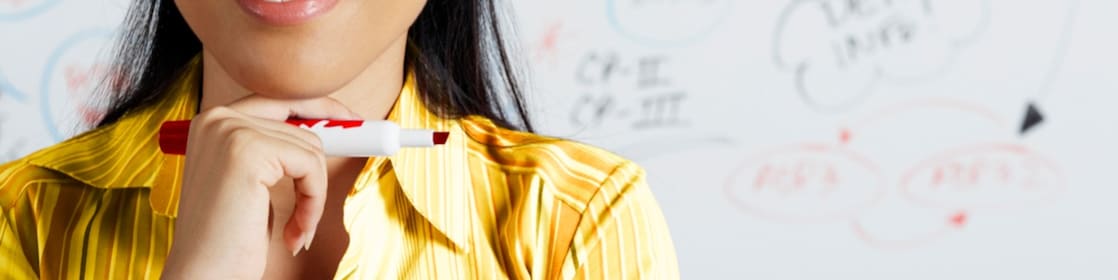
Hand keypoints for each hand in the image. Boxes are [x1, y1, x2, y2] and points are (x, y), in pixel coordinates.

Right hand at [162, 96, 358, 278]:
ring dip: (314, 195)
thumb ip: (277, 150)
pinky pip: (311, 165)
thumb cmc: (230, 239)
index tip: (352, 123)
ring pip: (311, 147)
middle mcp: (217, 118)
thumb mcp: (253, 183)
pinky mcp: (247, 150)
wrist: (204, 276)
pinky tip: (294, 232)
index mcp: (213, 121)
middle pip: (301, 122)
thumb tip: (332, 127)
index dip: (321, 109)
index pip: (280, 99)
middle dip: (323, 161)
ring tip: (296, 229)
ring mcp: (230, 130)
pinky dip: (313, 202)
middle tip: (339, 177)